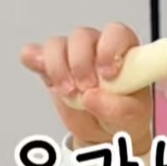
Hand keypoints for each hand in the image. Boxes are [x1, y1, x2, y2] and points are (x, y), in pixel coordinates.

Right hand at [20, 22, 153, 154]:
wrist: (105, 132)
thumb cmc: (124, 115)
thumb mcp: (133, 117)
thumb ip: (118, 108)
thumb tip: (91, 96)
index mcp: (123, 52)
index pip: (116, 33)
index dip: (109, 49)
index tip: (107, 74)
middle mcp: (96, 47)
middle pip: (81, 37)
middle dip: (80, 63)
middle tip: (86, 88)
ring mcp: (71, 56)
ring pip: (57, 44)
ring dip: (58, 68)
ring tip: (68, 92)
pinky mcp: (50, 68)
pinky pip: (35, 53)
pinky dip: (34, 60)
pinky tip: (41, 72)